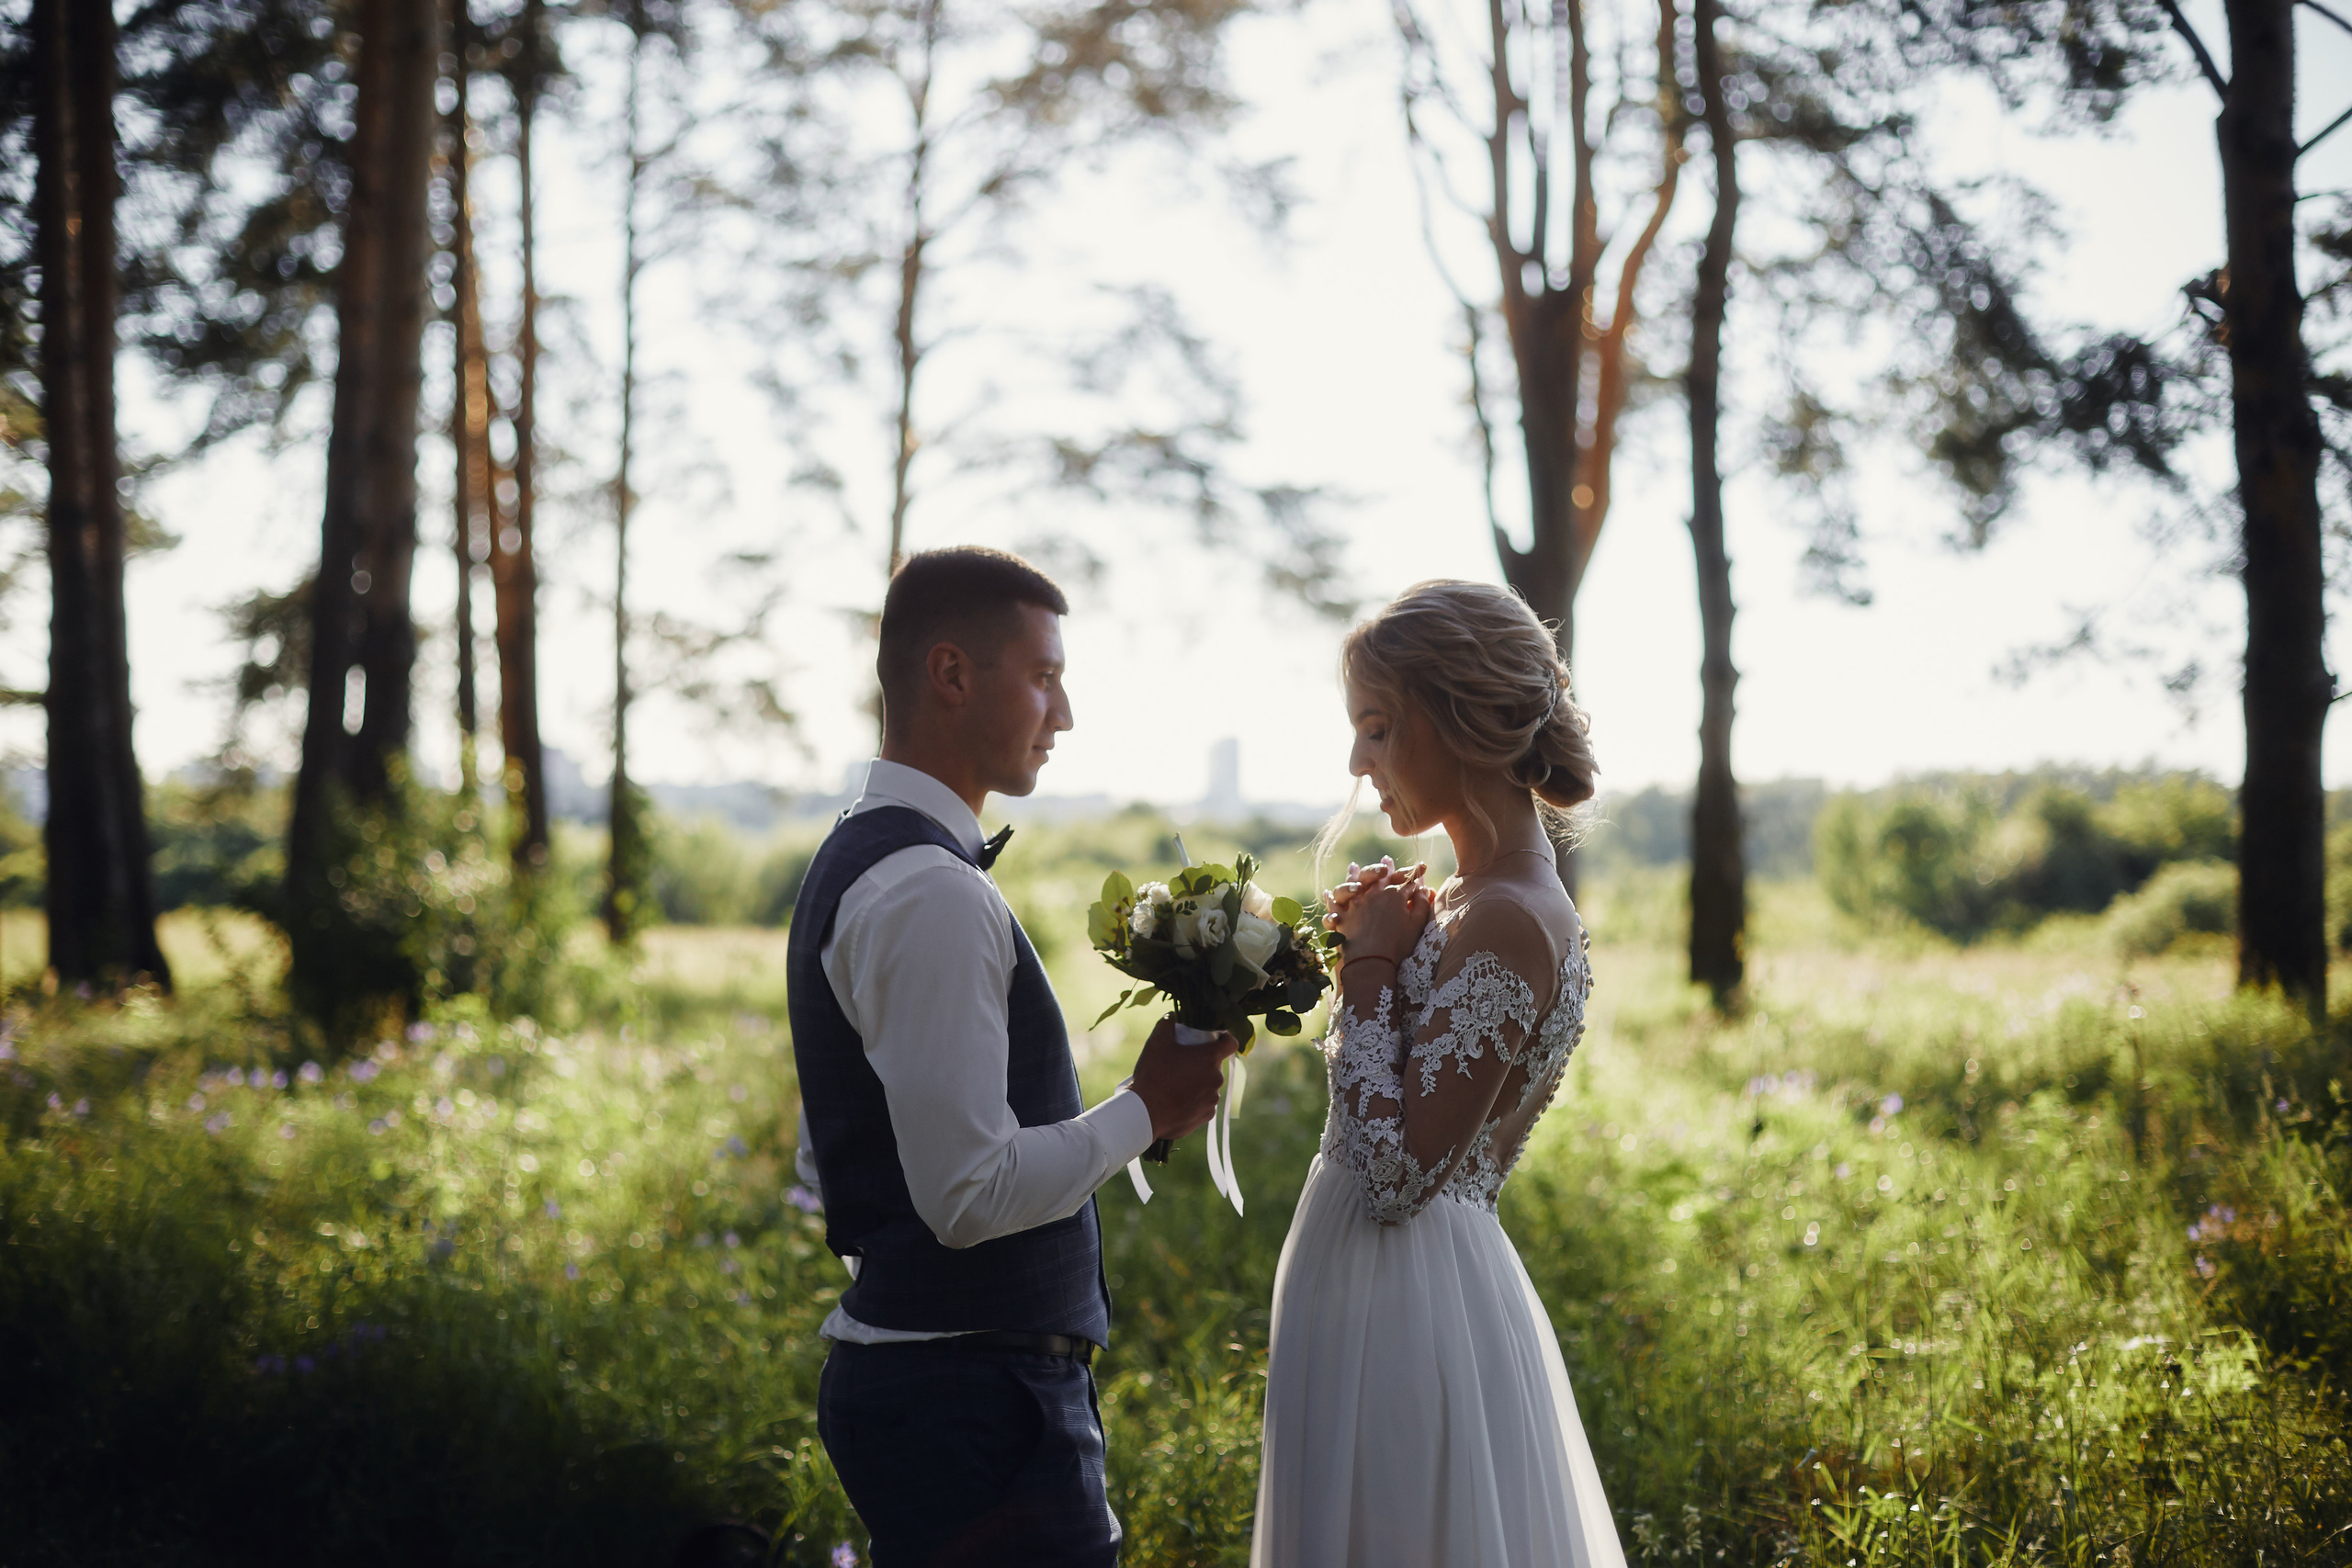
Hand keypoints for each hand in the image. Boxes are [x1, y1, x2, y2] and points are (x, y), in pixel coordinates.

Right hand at [1128, 1014, 1238, 1141]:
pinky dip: (1194, 1102)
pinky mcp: (1206, 1116)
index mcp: (1209, 1058)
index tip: (1213, 1039)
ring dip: (1198, 1084)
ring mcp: (1212, 1099)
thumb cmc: (1153, 1074)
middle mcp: (1216, 1078)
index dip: (1224, 1039)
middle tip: (1181, 1065)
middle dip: (1201, 1064)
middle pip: (1214, 1066)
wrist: (1145, 1112)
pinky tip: (1177, 1101)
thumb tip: (1171, 1016)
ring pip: (1209, 1086)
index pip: (1231, 1043)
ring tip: (1176, 1086)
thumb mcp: (1156, 1042)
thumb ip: (1166, 1024)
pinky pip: (1204, 1104)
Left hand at [1326, 864, 1433, 967]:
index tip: (1420, 869)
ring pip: (1354, 883)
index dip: (1414, 876)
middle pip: (1381, 877)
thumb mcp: (1416, 925)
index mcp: (1394, 895)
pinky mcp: (1341, 916)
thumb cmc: (1397, 945)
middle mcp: (1373, 894)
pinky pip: (1333, 904)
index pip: (1406, 882)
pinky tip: (1327, 893)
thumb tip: (1424, 889)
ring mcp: (1355, 903)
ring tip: (1353, 866)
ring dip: (1355, 874)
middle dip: (1386, 868)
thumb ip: (1422, 905)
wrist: (1372, 961)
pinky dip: (1330, 898)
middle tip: (1387, 860)